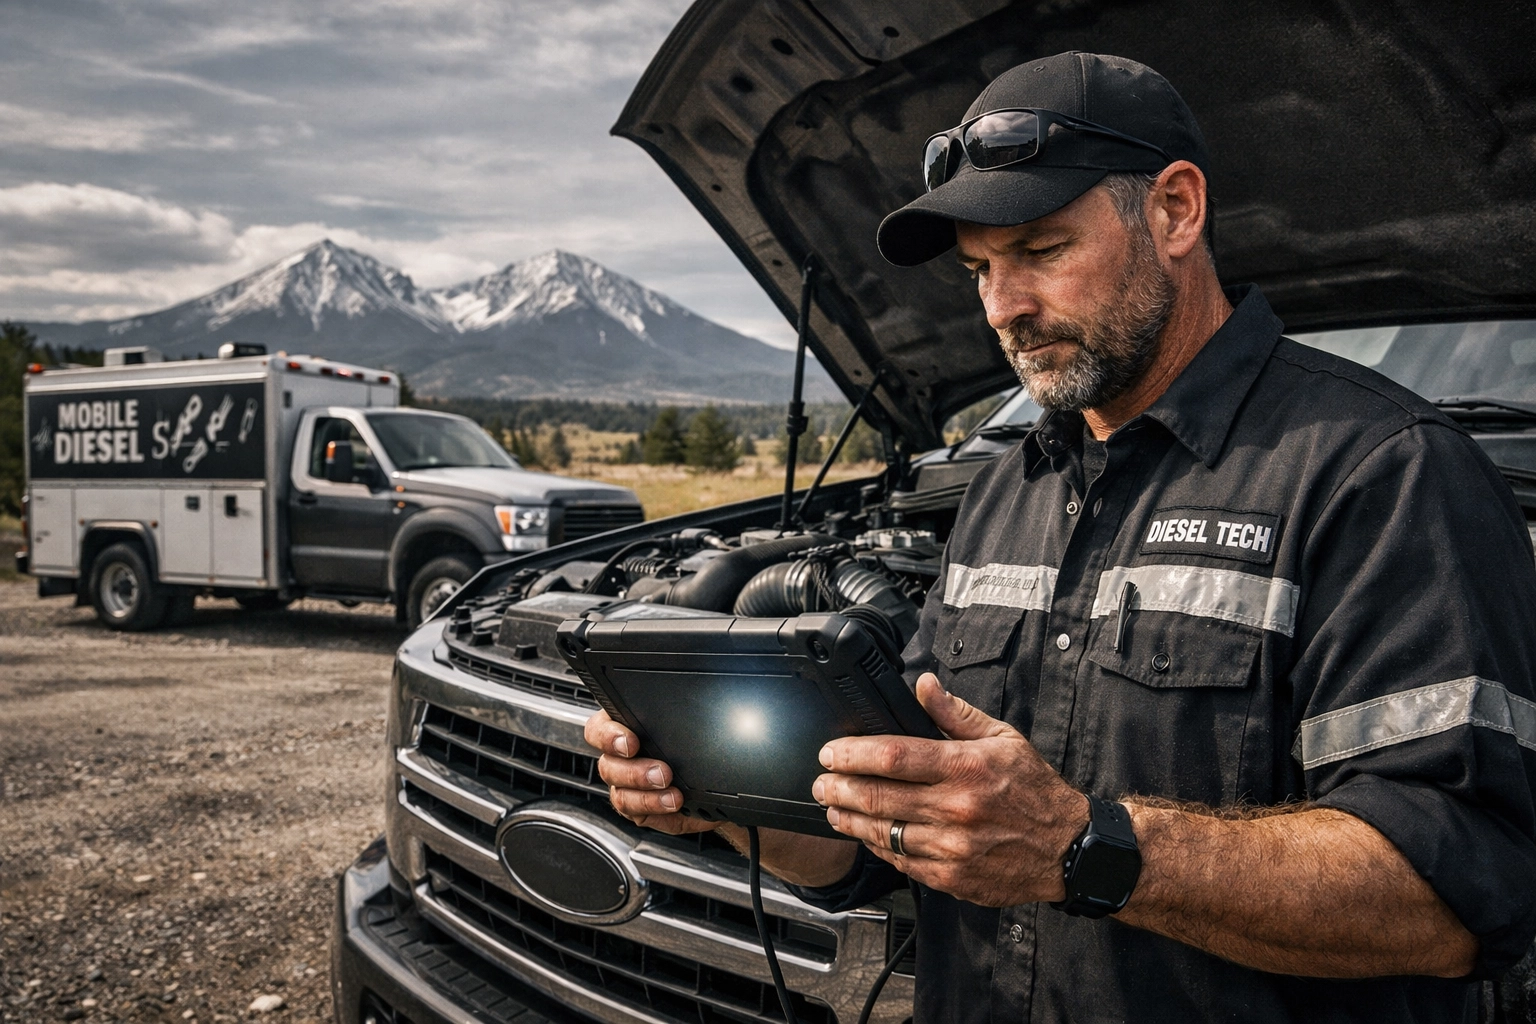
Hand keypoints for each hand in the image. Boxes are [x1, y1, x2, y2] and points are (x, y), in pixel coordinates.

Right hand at [584, 709, 716, 834]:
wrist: (715, 779)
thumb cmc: (696, 743)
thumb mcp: (685, 721)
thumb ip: (674, 713)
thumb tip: (688, 703)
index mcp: (624, 729)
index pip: (598, 729)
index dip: (607, 736)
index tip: (631, 742)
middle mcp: (620, 759)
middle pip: (608, 766)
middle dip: (634, 771)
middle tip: (662, 771)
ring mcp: (627, 788)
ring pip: (620, 795)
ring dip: (647, 796)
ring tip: (673, 793)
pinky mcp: (639, 811)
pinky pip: (638, 815)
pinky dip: (657, 810)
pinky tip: (674, 804)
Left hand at [812, 673, 1087, 905]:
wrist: (1068, 849)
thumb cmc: (1035, 790)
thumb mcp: (1003, 738)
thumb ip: (956, 713)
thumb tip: (923, 685)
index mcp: (967, 767)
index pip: (894, 757)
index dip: (854, 754)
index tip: (831, 752)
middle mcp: (957, 808)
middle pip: (880, 796)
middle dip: (840, 788)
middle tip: (820, 782)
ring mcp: (953, 847)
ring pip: (884, 833)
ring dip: (851, 820)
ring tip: (833, 808)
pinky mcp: (952, 877)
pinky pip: (903, 862)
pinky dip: (880, 848)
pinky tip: (867, 835)